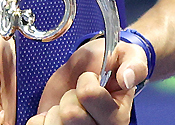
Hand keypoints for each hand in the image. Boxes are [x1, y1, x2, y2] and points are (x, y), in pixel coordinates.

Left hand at [26, 38, 146, 124]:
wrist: (90, 70)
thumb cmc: (109, 64)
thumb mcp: (128, 56)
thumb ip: (134, 65)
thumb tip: (126, 78)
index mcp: (117, 117)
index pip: (89, 95)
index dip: (86, 81)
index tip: (91, 78)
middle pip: (71, 114)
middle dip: (70, 95)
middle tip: (77, 93)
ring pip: (54, 124)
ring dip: (55, 108)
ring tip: (67, 103)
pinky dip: (40, 118)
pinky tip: (53, 112)